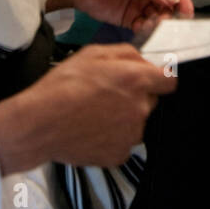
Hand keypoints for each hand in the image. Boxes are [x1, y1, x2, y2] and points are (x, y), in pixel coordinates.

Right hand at [0, 44, 175, 171]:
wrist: (39, 124)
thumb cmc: (63, 86)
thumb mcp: (92, 53)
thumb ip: (125, 53)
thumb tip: (142, 59)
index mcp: (137, 81)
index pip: (170, 80)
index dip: (158, 78)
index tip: (147, 79)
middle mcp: (140, 109)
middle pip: (150, 101)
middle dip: (135, 96)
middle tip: (106, 95)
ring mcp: (131, 135)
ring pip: (135, 123)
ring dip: (122, 118)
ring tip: (94, 114)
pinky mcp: (119, 155)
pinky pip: (122, 143)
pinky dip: (111, 138)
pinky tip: (91, 130)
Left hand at [52, 0, 193, 30]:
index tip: (187, 11)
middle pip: (169, 3)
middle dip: (172, 13)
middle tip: (170, 21)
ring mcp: (141, 4)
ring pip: (159, 16)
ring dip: (159, 22)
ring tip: (154, 24)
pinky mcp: (131, 18)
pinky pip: (145, 26)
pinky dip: (147, 29)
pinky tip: (142, 27)